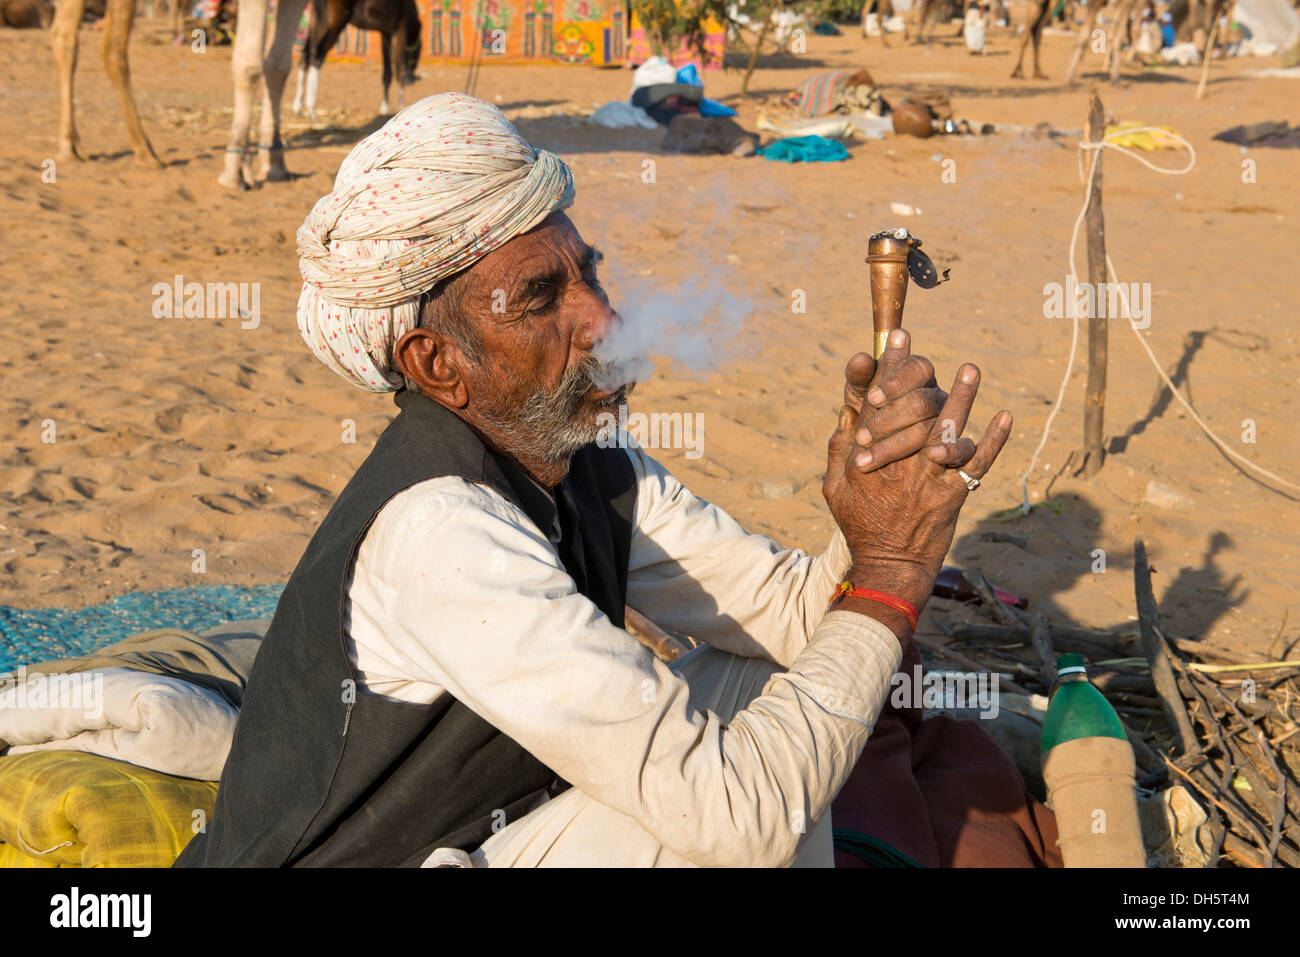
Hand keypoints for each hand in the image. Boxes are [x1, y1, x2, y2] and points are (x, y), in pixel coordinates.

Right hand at [824, 359, 1013, 624]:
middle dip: (915, 375)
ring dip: (962, 398)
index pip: (875, 401)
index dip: (884, 368)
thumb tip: (848, 408)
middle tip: (922, 350)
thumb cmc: (861, 525)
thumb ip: (839, 446)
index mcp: (865, 456)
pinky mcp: (952, 495)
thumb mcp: (835, 485)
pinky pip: (978, 464)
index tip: (894, 338)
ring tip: (971, 369)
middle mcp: (897, 462)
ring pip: (947, 429)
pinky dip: (994, 441)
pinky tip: (1004, 417)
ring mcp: (927, 478)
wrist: (890, 567)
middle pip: (911, 409)